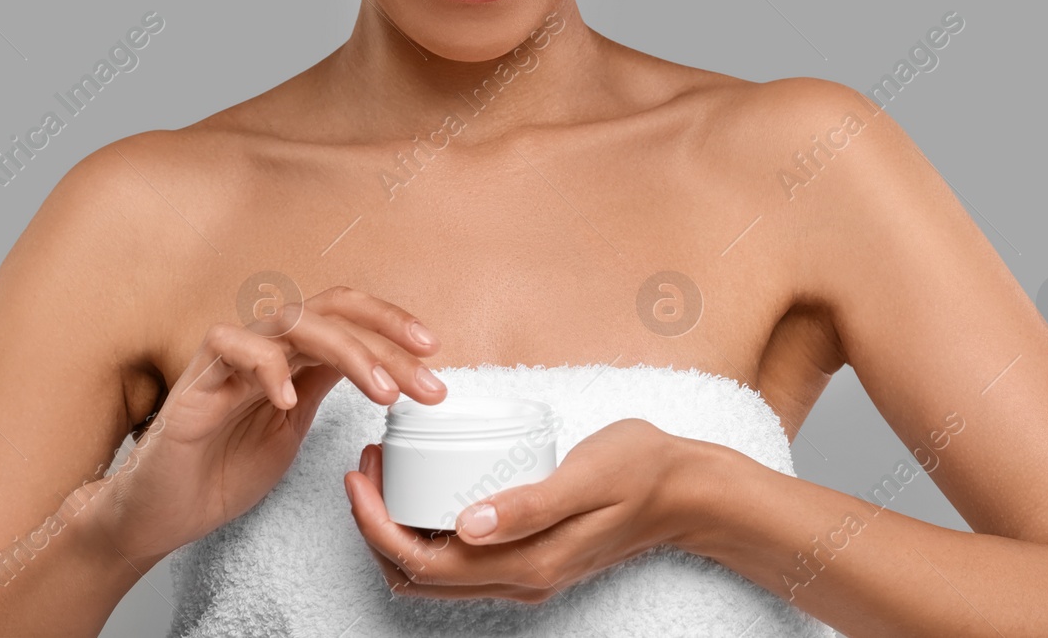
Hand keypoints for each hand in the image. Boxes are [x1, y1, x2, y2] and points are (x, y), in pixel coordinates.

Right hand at [87, 285, 446, 568]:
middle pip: (330, 311)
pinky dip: (267, 367)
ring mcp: (228, 359)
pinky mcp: (195, 381)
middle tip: (428, 380)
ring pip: (294, 323)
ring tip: (384, 393)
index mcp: (290, 357)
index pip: (346, 316)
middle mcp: (262, 346)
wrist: (158, 513)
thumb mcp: (292, 432)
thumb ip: (325, 391)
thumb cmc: (220, 470)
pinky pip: (231, 347)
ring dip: (348, 352)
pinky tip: (289, 400)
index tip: (436, 354)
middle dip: (387, 341)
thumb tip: (381, 369)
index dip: (391, 325)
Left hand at [344, 418, 689, 602]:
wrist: (687, 492)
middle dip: (376, 527)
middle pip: (419, 577)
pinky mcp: (530, 558)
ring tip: (387, 472)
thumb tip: (467, 524)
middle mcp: (521, 581)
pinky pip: (460, 561)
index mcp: (528, 565)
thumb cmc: (641, 471)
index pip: (424, 564)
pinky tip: (427, 488)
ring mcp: (525, 575)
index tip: (360, 474)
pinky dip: (428, 531)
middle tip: (366, 467)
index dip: (377, 525)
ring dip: (398, 530)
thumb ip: (529, 504)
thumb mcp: (586, 476)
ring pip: (436, 574)